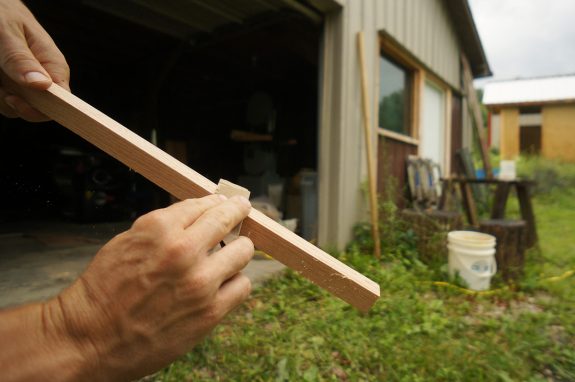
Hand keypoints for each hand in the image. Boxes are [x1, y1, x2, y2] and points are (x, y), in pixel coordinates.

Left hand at [0, 0, 69, 120]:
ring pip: (13, 107)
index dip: (40, 108)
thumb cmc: (1, 10)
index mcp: (53, 65)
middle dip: (11, 101)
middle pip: (35, 109)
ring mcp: (25, 82)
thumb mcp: (8, 32)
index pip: (62, 100)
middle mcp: (42, 78)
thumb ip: (21, 59)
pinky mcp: (10, 84)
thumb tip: (42, 85)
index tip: (14, 99)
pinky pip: (2, 100)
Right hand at [43, 195, 253, 380]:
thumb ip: (167, 226)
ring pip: (244, 252)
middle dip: (237, 212)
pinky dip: (234, 282)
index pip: (204, 204)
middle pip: (229, 219)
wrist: (91, 339)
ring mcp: (200, 281)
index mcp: (159, 228)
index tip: (228, 202)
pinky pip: (242, 285)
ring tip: (229, 256)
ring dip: (237, 251)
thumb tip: (202, 213)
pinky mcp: (210, 311)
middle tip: (242, 211)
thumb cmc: (105, 288)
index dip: (218, 202)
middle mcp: (183, 250)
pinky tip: (223, 284)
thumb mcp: (128, 241)